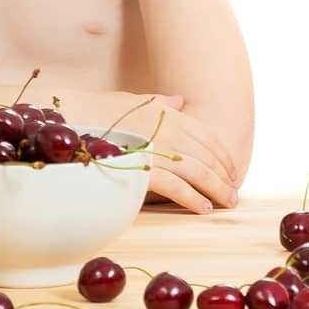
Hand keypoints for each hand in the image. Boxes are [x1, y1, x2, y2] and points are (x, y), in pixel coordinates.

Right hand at [112, 94, 239, 214]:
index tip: (232, 170)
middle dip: (224, 176)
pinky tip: (204, 208)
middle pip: (207, 157)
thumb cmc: (102, 111)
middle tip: (234, 193)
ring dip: (216, 189)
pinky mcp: (144, 170)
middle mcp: (169, 131)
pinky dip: (192, 198)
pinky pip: (176, 187)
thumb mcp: (136, 101)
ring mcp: (158, 150)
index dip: (223, 155)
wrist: (73, 120)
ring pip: (198, 172)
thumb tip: (179, 100)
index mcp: (170, 115)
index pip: (208, 137)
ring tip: (227, 202)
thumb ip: (162, 103)